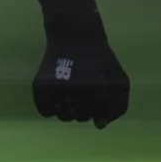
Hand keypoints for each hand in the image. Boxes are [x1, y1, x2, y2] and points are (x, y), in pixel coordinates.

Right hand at [33, 0, 130, 127]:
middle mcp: (79, 91)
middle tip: (82, 90)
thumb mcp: (118, 80)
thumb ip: (117, 106)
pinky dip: (50, 107)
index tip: (97, 95)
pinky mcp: (42, 86)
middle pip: (81, 117)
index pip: (100, 117)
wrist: (75, 34)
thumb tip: (99, 126)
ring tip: (70, 92)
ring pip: (64, 117)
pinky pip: (46, 111)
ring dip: (67, 109)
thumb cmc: (99, 59)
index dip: (100, 110)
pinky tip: (57, 93)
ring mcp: (59, 89)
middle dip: (83, 108)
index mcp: (100, 90)